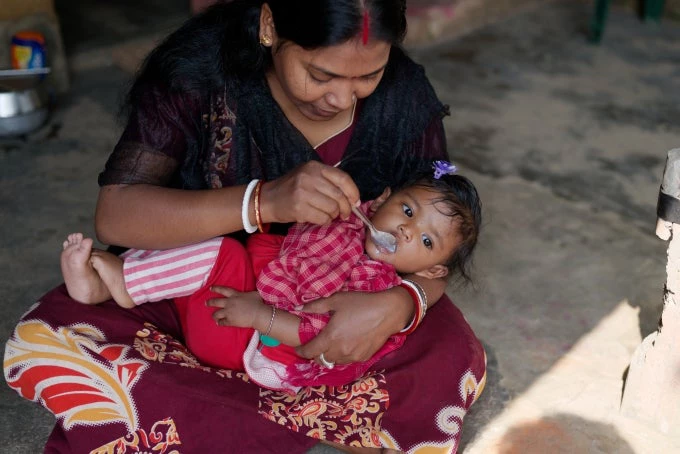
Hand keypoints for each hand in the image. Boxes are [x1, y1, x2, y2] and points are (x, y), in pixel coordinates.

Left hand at [206, 286, 267, 328]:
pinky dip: (220, 323)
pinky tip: (219, 323)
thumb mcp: (254, 293)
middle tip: (206, 303)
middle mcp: (229, 303)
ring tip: (214, 316)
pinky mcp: (230, 321)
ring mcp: (228, 312)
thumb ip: (248, 292)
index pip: (222, 290)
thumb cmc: (258, 303)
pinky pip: (222, 322)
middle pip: (215, 302)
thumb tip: (251, 292)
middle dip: (209, 302)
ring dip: (214, 315)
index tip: (210, 288)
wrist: (259, 315)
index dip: (215, 288)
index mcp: (235, 295)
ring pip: (216, 314)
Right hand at [261, 161, 359, 224]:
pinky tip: (319, 218)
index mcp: (314, 167)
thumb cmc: (292, 188)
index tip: (355, 202)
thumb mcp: (309, 176)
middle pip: (339, 196)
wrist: (268, 199)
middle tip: (344, 214)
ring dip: (333, 215)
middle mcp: (309, 177)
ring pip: (333, 208)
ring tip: (327, 214)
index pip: (343, 178)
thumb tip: (353, 199)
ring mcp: (303, 193)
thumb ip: (329, 182)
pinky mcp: (299, 208)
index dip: (353, 192)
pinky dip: (325, 221)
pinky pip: (323, 218)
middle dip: (345, 208)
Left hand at [295, 288, 410, 364]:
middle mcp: (340, 350)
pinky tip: (345, 345)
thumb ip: (315, 306)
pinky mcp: (363, 358)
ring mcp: (352, 356)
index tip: (299, 349)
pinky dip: (342, 356)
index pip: (309, 352)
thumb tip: (298, 309)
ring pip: (334, 362)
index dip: (301, 351)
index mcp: (330, 337)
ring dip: (329, 356)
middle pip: (320, 359)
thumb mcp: (336, 300)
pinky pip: (347, 361)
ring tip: (330, 345)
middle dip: (315, 354)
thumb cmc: (361, 303)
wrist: (388, 312)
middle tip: (315, 345)